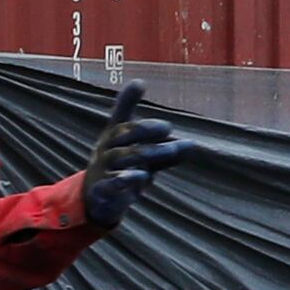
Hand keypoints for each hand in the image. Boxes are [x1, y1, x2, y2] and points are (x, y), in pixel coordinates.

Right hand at [77, 81, 187, 227]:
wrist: (97, 201)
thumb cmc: (121, 170)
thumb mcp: (141, 157)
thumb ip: (163, 150)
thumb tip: (192, 144)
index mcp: (114, 137)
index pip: (122, 118)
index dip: (129, 102)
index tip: (142, 87)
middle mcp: (107, 149)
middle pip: (126, 134)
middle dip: (146, 130)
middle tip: (168, 128)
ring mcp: (103, 168)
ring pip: (124, 156)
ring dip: (147, 152)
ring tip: (170, 150)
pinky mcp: (102, 190)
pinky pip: (112, 183)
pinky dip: (125, 180)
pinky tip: (140, 177)